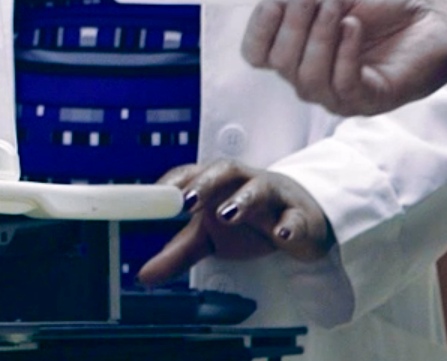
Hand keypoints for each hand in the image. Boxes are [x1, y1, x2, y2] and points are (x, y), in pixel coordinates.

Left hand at [140, 160, 333, 282]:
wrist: (303, 220)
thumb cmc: (250, 221)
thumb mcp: (211, 238)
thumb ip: (178, 253)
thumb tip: (144, 276)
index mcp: (218, 183)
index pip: (192, 172)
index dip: (174, 181)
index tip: (156, 195)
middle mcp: (244, 182)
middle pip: (225, 170)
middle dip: (205, 184)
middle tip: (188, 203)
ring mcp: (274, 196)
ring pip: (260, 188)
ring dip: (243, 199)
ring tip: (227, 214)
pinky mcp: (300, 216)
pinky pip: (296, 217)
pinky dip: (290, 225)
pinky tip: (281, 235)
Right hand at [241, 0, 446, 116]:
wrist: (438, 19)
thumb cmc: (388, 9)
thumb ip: (304, 2)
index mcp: (299, 52)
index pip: (257, 55)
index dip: (257, 31)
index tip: (272, 2)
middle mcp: (314, 78)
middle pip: (280, 65)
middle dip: (291, 27)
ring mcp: (342, 95)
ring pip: (308, 79)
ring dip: (317, 39)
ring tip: (335, 10)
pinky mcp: (372, 100)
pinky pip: (345, 86)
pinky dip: (345, 54)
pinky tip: (354, 27)